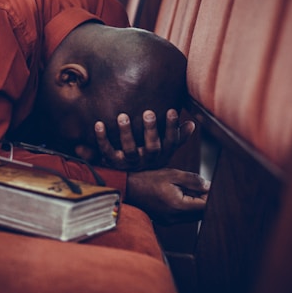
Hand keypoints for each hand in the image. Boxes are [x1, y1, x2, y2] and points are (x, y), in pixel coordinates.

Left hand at [77, 109, 194, 170]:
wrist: (129, 181)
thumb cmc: (149, 158)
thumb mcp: (165, 151)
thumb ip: (177, 138)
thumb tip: (192, 124)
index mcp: (160, 155)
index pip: (170, 142)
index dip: (172, 128)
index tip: (172, 111)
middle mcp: (147, 160)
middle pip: (152, 147)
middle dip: (151, 130)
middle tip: (149, 112)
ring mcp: (130, 162)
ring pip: (129, 149)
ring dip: (126, 132)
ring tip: (123, 116)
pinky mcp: (113, 162)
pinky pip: (106, 150)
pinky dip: (101, 138)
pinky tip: (98, 124)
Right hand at [125, 168, 209, 224]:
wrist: (127, 189)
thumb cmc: (147, 180)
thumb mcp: (172, 174)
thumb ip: (193, 180)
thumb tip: (209, 186)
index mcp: (178, 206)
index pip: (205, 207)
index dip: (211, 197)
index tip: (209, 188)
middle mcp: (174, 218)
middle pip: (200, 214)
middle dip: (203, 200)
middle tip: (197, 187)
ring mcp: (170, 221)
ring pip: (192, 216)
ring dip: (194, 204)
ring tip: (184, 190)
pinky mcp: (166, 221)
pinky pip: (182, 217)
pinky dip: (185, 207)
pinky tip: (176, 195)